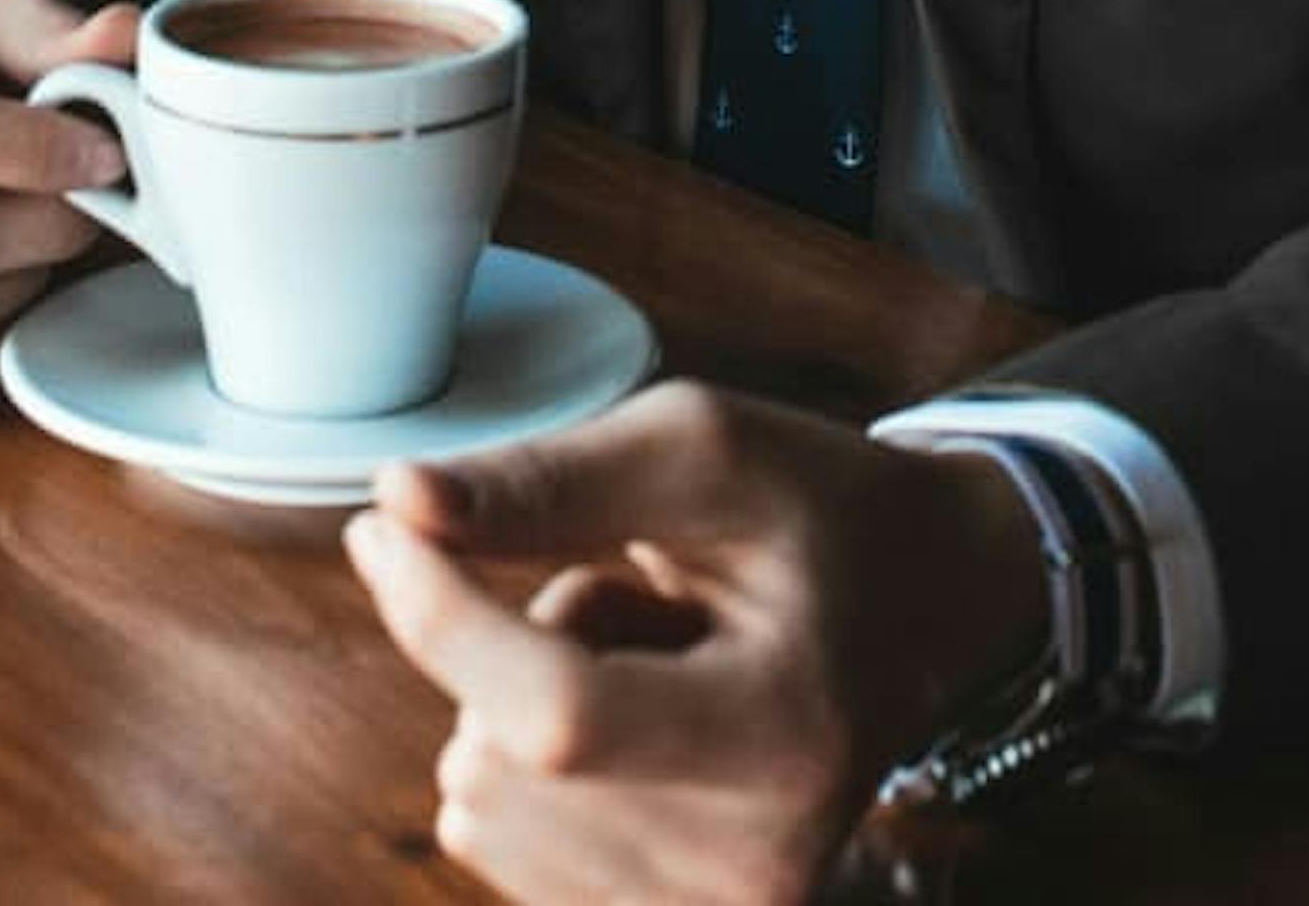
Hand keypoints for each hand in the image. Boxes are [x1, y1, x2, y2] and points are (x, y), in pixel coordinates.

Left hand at [343, 382, 1047, 905]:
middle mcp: (756, 859)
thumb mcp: (703, 449)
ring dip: (524, 708)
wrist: (925, 603)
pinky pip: (491, 841)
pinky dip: (526, 769)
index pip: (557, 716)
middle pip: (496, 759)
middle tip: (646, 605)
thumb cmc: (816, 512)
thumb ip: (550, 480)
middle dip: (519, 648)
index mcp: (790, 733)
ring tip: (654, 661)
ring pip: (478, 804)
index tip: (383, 532)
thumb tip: (396, 501)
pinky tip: (635, 723)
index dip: (441, 619)